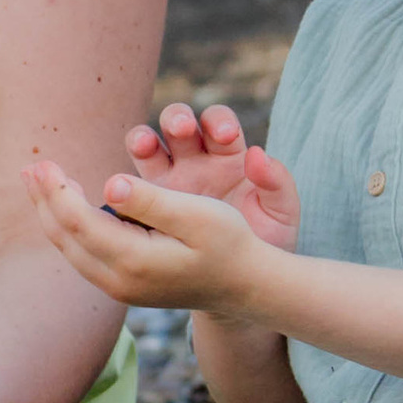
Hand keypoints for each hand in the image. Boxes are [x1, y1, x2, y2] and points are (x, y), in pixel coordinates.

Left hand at [23, 154, 281, 317]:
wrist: (246, 288)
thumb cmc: (228, 242)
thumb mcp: (197, 214)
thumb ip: (151, 201)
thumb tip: (110, 185)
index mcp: (134, 260)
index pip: (78, 222)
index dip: (56, 190)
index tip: (43, 162)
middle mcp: (119, 281)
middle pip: (65, 237)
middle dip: (44, 201)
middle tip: (28, 168)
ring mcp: (121, 288)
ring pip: (71, 249)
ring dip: (53, 215)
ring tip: (40, 185)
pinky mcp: (126, 288)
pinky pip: (83, 256)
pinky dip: (69, 229)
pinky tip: (69, 209)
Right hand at [123, 103, 302, 256]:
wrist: (242, 283)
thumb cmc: (266, 242)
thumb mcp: (280, 215)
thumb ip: (277, 184)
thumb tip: (257, 154)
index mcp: (227, 156)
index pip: (218, 123)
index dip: (219, 122)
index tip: (225, 136)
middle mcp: (193, 161)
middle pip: (176, 124)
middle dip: (177, 120)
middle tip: (182, 129)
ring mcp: (166, 181)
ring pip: (147, 146)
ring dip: (143, 139)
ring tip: (144, 146)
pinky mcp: (146, 205)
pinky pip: (128, 187)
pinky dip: (123, 181)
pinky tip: (121, 187)